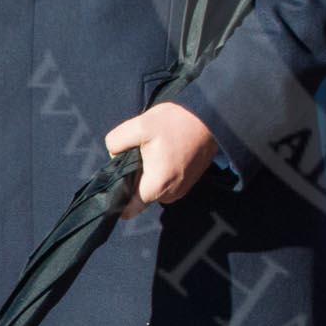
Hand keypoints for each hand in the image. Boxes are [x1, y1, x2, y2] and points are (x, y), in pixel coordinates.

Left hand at [104, 101, 218, 218]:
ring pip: (154, 188)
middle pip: (140, 196)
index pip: (127, 209)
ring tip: (157, 149)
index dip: (118, 195)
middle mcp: (170, 195)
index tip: (119, 175)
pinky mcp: (190, 181)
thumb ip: (115, 142)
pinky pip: (167, 182)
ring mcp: (182, 189)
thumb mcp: (139, 125)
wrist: (212, 117)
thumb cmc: (176, 122)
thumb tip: (113, 154)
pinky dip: (163, 170)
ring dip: (149, 173)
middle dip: (135, 177)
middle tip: (140, 152)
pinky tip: (168, 150)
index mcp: (156, 188)